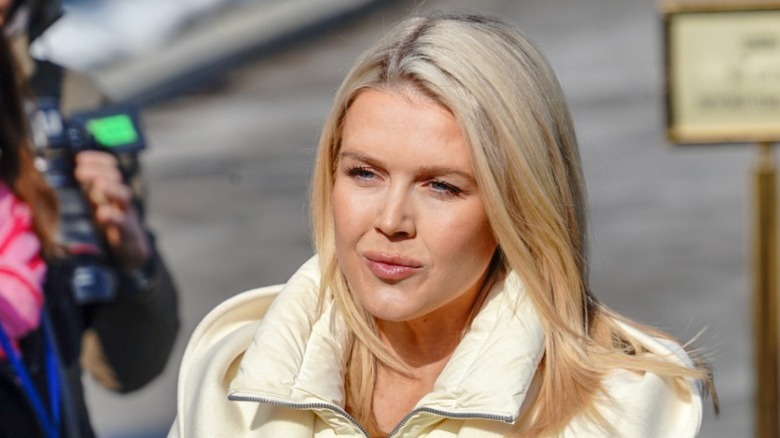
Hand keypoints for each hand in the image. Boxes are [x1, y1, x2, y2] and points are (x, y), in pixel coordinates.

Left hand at [73, 150, 149, 269]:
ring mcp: (126, 214)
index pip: (110, 167)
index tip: (80, 159)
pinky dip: (113, 216)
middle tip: (80, 171)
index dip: (97, 160)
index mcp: (111, 190)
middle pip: (116, 177)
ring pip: (124, 196)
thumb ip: (86, 193)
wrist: (131, 249)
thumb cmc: (109, 225)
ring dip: (111, 188)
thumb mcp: (97, 206)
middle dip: (99, 170)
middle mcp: (119, 199)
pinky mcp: (128, 232)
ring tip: (98, 184)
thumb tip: (59, 179)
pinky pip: (123, 222)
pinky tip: (103, 213)